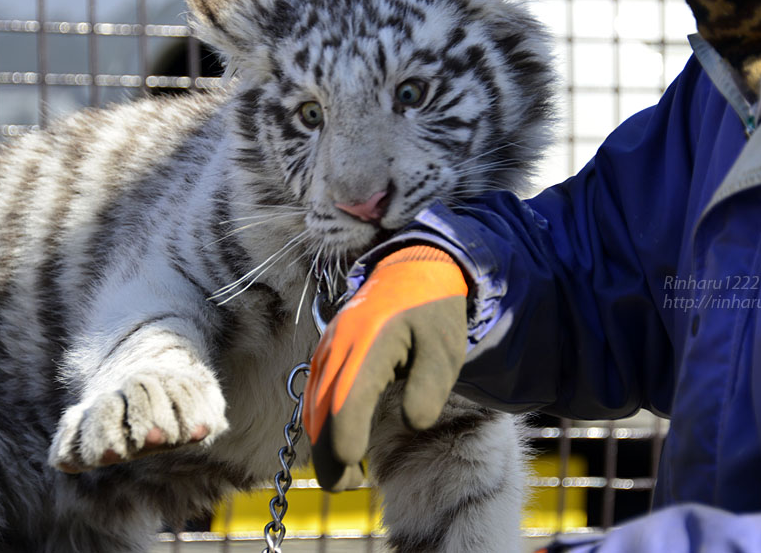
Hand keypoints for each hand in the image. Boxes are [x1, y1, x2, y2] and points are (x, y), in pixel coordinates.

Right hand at [303, 245, 468, 490]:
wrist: (413, 272)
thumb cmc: (433, 315)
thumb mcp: (447, 349)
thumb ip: (431, 387)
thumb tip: (414, 424)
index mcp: (370, 342)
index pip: (347, 398)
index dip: (344, 437)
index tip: (353, 467)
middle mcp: (340, 345)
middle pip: (322, 408)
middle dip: (327, 453)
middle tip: (344, 487)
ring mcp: (328, 348)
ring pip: (313, 404)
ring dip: (321, 442)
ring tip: (343, 477)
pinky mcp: (325, 354)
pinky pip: (313, 393)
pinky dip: (320, 423)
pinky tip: (337, 445)